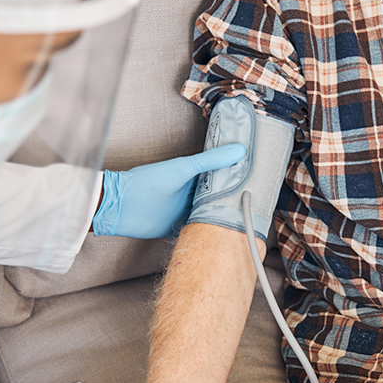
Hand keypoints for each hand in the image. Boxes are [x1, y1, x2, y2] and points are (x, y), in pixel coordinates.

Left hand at [93, 143, 245, 238]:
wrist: (123, 208)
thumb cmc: (147, 182)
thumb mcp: (182, 168)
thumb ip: (209, 161)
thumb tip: (238, 149)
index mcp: (194, 175)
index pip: (223, 174)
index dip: (239, 174)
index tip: (260, 175)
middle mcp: (193, 192)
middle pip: (221, 195)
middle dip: (236, 198)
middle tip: (259, 200)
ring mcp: (188, 210)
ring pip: (214, 212)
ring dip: (226, 215)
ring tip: (250, 217)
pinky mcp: (182, 227)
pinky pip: (203, 229)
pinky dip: (213, 230)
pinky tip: (228, 233)